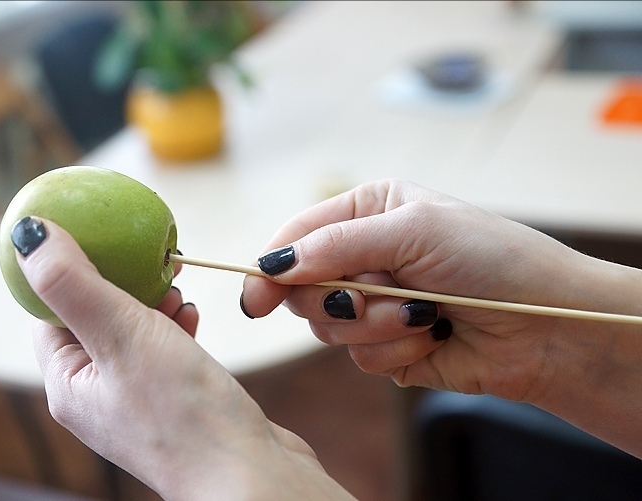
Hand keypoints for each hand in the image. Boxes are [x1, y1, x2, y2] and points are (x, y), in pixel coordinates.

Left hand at [14, 218, 354, 499]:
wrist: (248, 475)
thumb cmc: (181, 412)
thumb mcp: (119, 333)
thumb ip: (72, 283)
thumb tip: (28, 234)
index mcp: (68, 385)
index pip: (47, 314)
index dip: (65, 271)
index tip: (96, 238)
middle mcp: (96, 397)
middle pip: (92, 319)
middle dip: (118, 282)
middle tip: (146, 257)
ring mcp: (136, 403)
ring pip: (131, 334)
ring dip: (150, 303)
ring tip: (177, 287)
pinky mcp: (173, 404)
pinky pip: (163, 352)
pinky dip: (174, 327)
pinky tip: (194, 316)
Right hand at [241, 180, 641, 409]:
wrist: (548, 325)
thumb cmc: (491, 258)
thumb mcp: (412, 230)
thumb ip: (336, 245)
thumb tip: (274, 265)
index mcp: (367, 214)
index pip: (298, 237)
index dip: (273, 267)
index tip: (257, 298)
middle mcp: (365, 258)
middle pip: (303, 289)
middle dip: (340, 297)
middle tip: (369, 295)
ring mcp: (376, 304)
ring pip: (329, 326)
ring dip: (377, 324)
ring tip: (423, 312)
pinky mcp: (388, 347)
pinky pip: (361, 357)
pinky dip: (396, 349)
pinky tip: (433, 335)